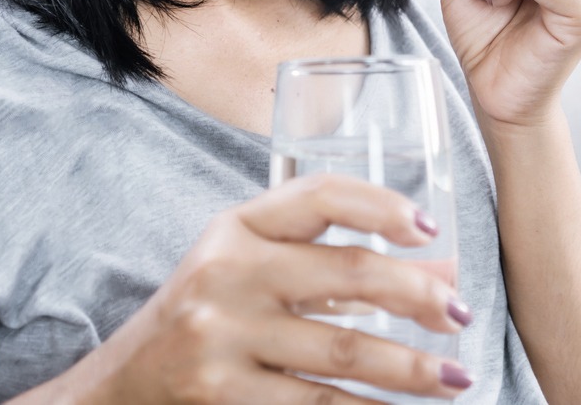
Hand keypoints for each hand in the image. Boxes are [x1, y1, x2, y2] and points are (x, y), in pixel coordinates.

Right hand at [79, 175, 473, 403]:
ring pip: (342, 351)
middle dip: (417, 296)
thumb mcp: (252, 266)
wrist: (119, 387)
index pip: (319, 196)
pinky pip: (316, 404)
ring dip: (411, 368)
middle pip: (346, 274)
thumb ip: (329, 260)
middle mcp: (228, 273)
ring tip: (457, 378)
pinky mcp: (223, 396)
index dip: (381, 205)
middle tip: (462, 313)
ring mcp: (222, 337)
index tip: (429, 227)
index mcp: (239, 228)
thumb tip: (439, 272)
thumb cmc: (207, 312)